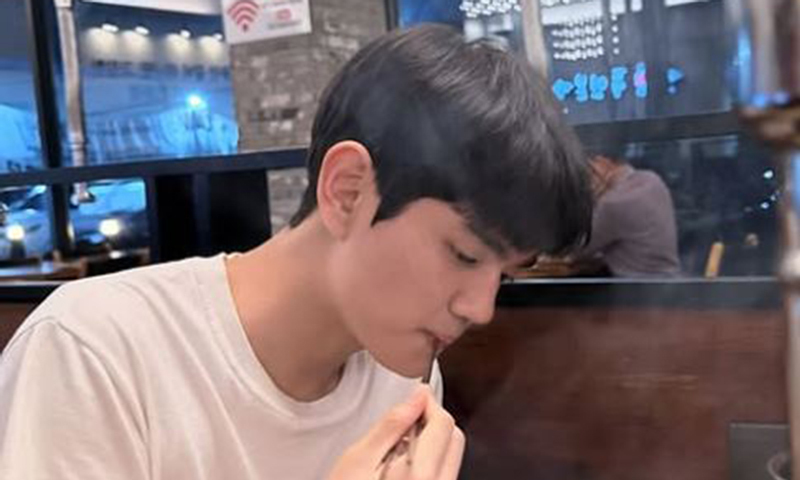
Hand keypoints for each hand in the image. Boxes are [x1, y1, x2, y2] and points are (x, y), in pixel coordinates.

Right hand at [327, 386, 464, 479]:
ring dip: (433, 442)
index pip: (442, 426)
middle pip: (455, 440)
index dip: (429, 403)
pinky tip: (402, 466)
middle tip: (408, 417)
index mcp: (418, 478)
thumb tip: (416, 398)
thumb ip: (391, 426)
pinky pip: (443, 475)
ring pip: (452, 458)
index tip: (416, 394)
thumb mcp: (358, 460)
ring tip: (399, 446)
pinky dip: (430, 461)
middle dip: (435, 421)